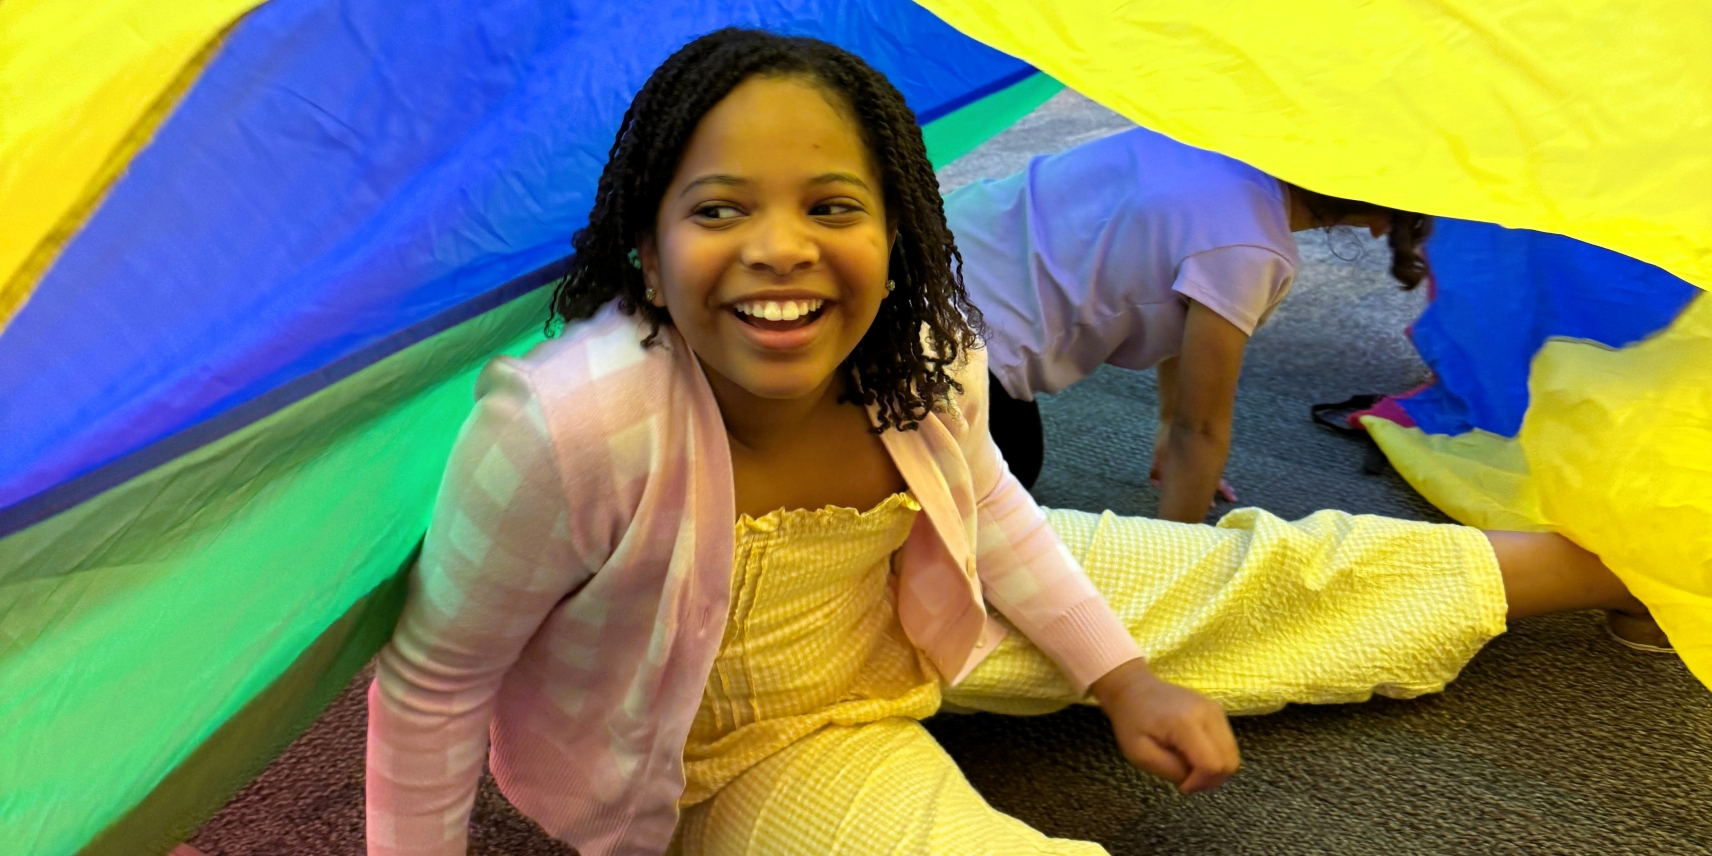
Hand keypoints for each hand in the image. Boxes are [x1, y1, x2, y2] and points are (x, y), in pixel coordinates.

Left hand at [1090, 658, 1240, 793]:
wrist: (1134, 688)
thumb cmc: (1132, 721)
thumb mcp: (1140, 753)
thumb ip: (1170, 770)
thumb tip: (1195, 780)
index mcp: (1185, 723)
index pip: (1212, 764)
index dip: (1201, 783)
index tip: (1182, 786)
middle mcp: (1208, 713)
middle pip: (1229, 761)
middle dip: (1211, 780)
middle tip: (1188, 781)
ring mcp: (1216, 710)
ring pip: (1232, 754)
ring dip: (1215, 769)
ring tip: (1190, 768)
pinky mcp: (1218, 710)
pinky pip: (1228, 743)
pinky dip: (1216, 756)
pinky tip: (1194, 755)